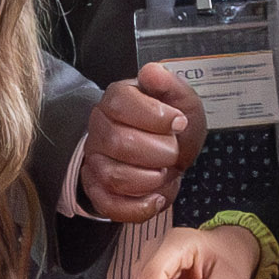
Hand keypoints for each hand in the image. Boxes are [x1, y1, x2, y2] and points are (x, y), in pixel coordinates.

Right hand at [75, 65, 200, 226]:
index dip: (154, 116)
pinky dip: (139, 207)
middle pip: (119, 142)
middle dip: (159, 152)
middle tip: (173, 152)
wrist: (164, 155)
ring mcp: (95, 161)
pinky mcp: (98, 191)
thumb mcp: (183, 102)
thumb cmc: (172, 128)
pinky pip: (109, 205)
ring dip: (151, 180)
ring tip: (166, 173)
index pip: (121, 103)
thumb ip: (171, 85)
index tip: (179, 122)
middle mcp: (99, 129)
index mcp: (116, 100)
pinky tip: (157, 197)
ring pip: (114, 176)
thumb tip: (152, 72)